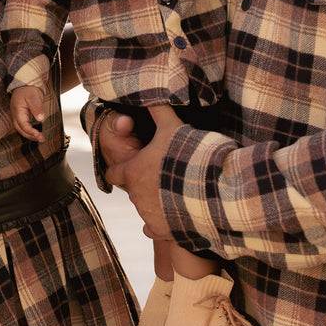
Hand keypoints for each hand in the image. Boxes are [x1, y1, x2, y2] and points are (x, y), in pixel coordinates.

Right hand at [10, 85, 45, 141]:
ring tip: (40, 138)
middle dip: (30, 136)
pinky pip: (24, 126)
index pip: (23, 125)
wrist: (26, 83)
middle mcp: (16, 114)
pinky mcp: (21, 115)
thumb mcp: (34, 97)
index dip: (30, 131)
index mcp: (17, 110)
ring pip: (21, 129)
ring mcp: (17, 115)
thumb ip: (37, 108)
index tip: (39, 135)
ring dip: (30, 135)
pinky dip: (30, 131)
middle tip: (41, 139)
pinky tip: (36, 133)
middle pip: (21, 129)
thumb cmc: (29, 89)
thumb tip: (40, 119)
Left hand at [106, 105, 182, 238]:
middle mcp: (135, 195)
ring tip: (175, 191)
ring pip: (145, 208)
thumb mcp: (173, 127)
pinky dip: (161, 222)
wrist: (211, 189)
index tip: (132, 165)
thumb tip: (151, 95)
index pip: (113, 173)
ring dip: (155, 201)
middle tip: (162, 174)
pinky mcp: (162, 230)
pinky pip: (154, 229)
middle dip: (144, 183)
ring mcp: (148, 215)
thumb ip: (159, 111)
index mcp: (133, 171)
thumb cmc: (188, 155)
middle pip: (133, 189)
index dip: (122, 168)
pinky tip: (172, 215)